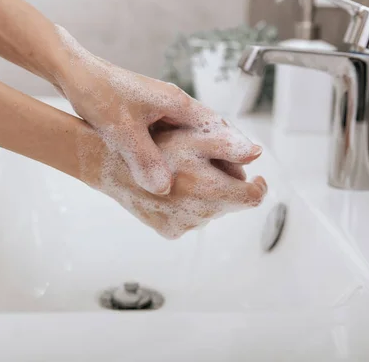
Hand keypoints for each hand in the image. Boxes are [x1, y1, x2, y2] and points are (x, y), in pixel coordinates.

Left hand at [53, 25, 261, 195]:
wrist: (74, 73)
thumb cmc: (97, 92)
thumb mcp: (120, 129)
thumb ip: (143, 158)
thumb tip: (164, 188)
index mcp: (176, 102)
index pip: (215, 126)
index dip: (234, 145)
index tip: (252, 160)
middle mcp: (174, 105)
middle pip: (210, 132)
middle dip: (225, 154)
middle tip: (239, 180)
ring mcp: (163, 110)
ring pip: (193, 137)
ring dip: (205, 156)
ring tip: (217, 181)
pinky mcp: (150, 117)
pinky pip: (176, 139)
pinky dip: (184, 155)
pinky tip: (182, 172)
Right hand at [78, 126, 267, 238]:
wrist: (110, 164)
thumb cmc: (153, 145)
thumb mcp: (193, 138)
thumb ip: (228, 146)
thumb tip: (258, 154)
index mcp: (212, 192)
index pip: (253, 198)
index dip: (259, 186)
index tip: (258, 177)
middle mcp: (201, 215)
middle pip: (230, 201)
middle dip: (226, 182)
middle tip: (206, 161)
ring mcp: (184, 226)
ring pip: (211, 209)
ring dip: (206, 192)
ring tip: (183, 171)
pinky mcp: (169, 231)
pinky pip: (191, 218)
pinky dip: (188, 204)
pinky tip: (171, 187)